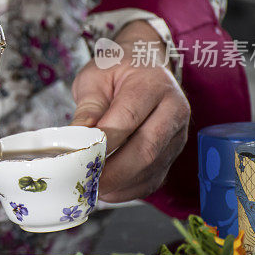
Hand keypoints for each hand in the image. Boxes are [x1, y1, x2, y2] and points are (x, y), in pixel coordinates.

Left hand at [70, 20, 190, 201]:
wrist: (145, 63)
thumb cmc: (117, 68)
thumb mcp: (95, 77)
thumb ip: (88, 107)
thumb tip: (77, 139)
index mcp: (154, 85)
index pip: (129, 118)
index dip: (105, 142)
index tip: (81, 156)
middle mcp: (173, 110)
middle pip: (146, 149)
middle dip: (114, 172)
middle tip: (86, 183)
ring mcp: (177, 134)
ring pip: (152, 168)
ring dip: (121, 184)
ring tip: (92, 190)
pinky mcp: (173, 152)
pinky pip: (154, 178)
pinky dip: (130, 190)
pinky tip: (108, 191)